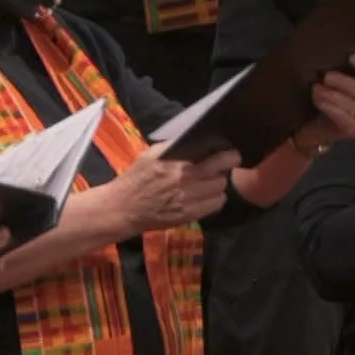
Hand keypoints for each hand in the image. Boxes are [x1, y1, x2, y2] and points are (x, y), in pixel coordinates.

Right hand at [109, 143, 238, 231]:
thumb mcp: (150, 155)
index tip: (231, 153)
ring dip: (219, 185)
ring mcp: (189, 202)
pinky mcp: (189, 216)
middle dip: (224, 170)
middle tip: (221, 167)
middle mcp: (187, 184)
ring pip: (220, 191)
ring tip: (211, 181)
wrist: (123, 208)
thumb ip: (172, 146)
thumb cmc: (135, 178)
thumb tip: (193, 139)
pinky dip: (215, 199)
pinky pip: (214, 206)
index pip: (216, 160)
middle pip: (221, 177)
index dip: (228, 156)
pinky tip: (207, 195)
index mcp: (178, 165)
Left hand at [293, 53, 354, 151]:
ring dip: (331, 95)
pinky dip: (330, 108)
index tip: (351, 57)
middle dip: (344, 82)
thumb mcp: (337, 81)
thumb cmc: (331, 97)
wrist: (322, 125)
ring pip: (352, 105)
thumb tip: (329, 52)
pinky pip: (344, 118)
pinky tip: (320, 102)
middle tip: (326, 77)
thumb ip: (340, 68)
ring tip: (316, 90)